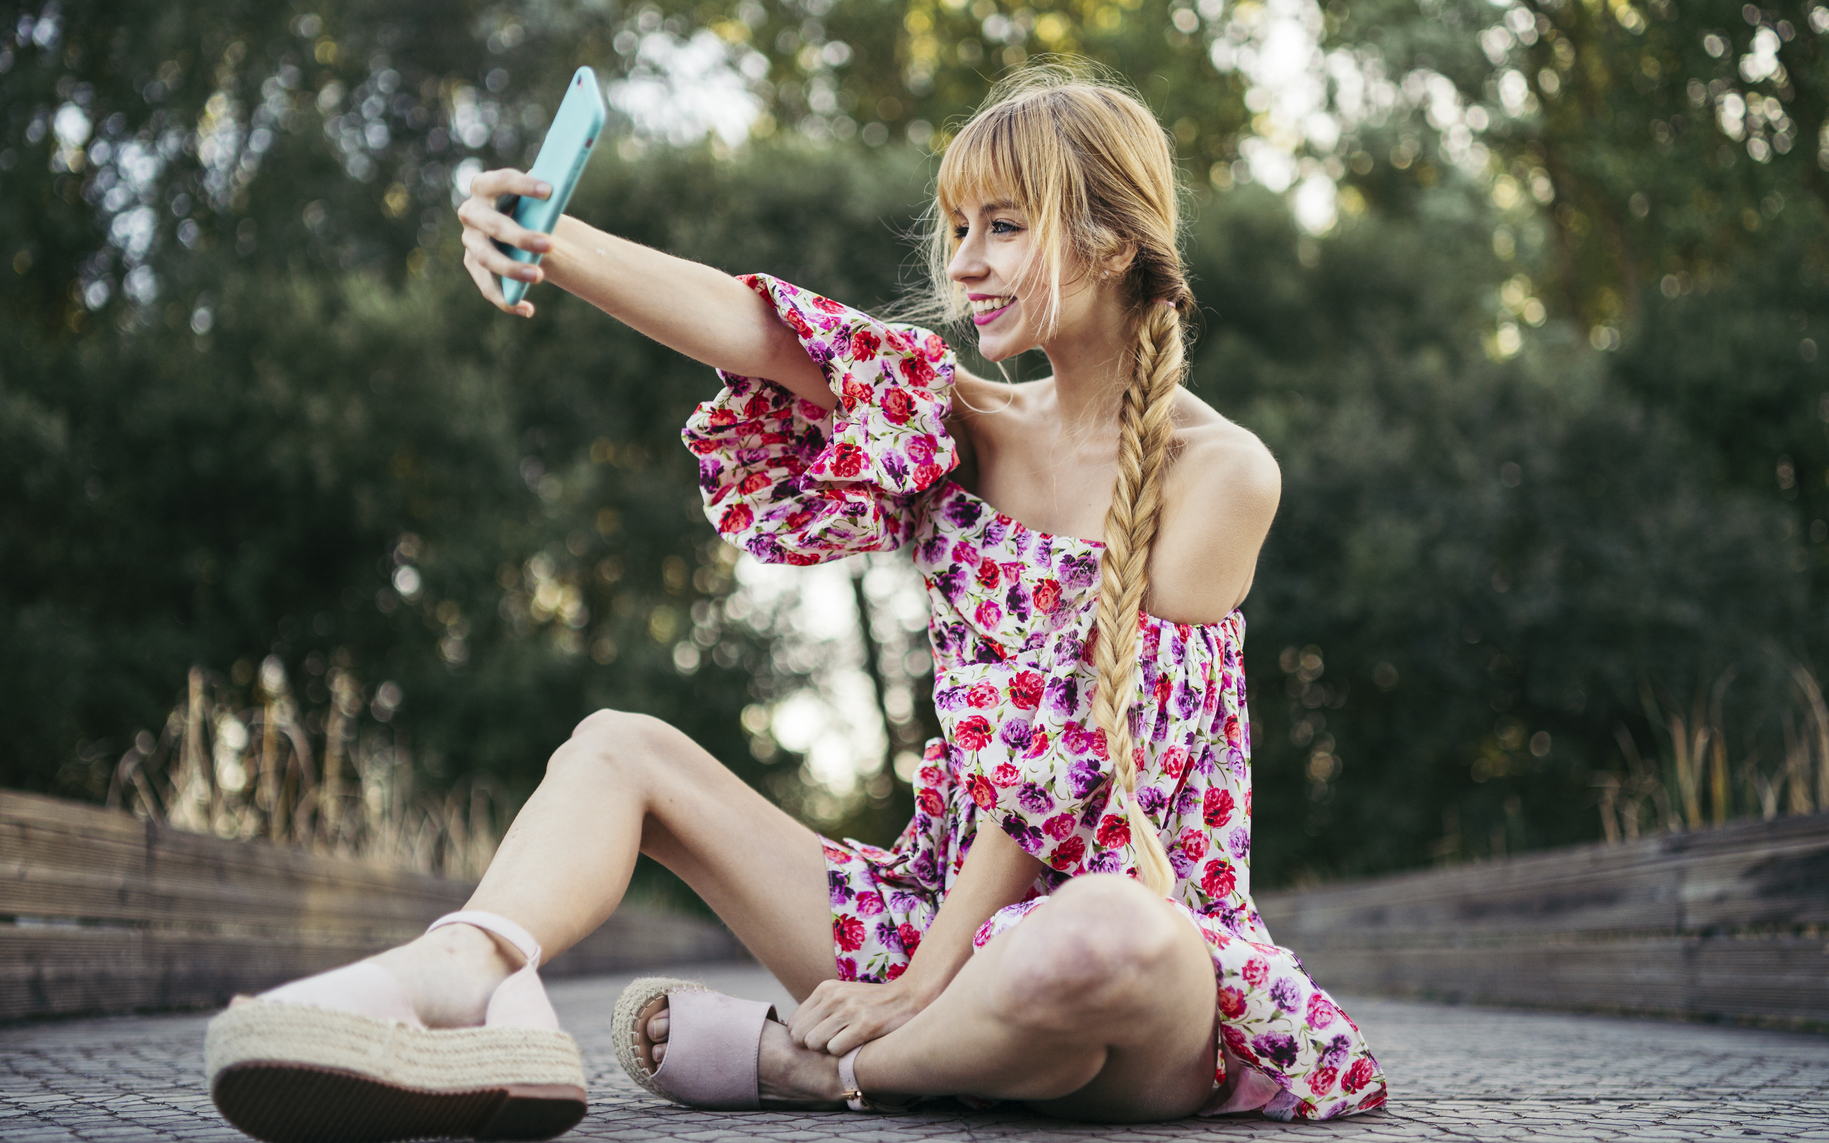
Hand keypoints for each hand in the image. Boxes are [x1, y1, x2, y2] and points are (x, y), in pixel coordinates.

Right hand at [457, 168, 553, 317]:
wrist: (522, 226)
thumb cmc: (529, 207)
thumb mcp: (534, 200)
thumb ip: (541, 200)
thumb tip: (555, 196)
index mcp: (485, 186)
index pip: (501, 182)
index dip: (524, 185)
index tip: (550, 191)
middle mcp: (471, 212)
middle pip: (493, 225)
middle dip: (520, 236)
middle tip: (550, 245)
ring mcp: (470, 240)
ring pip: (486, 258)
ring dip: (512, 269)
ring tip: (539, 277)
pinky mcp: (473, 264)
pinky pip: (486, 286)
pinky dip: (506, 300)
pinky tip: (528, 310)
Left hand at [788, 977, 925, 1056]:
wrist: (909, 997)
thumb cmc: (872, 1003)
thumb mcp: (843, 996)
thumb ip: (820, 1009)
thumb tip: (793, 1033)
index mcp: (826, 988)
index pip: (794, 1022)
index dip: (804, 1036)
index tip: (820, 1039)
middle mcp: (834, 996)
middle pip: (799, 1035)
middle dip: (811, 1046)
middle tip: (829, 1045)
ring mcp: (849, 1010)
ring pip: (813, 1043)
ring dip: (825, 1050)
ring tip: (842, 1044)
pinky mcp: (865, 1024)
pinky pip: (834, 1049)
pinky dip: (841, 1053)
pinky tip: (853, 1046)